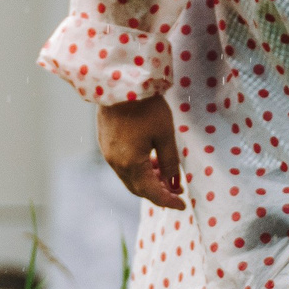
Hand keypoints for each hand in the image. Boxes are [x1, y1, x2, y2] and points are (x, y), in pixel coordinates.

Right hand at [98, 95, 184, 209]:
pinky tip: (150, 160)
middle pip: (138, 188)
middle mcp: (115, 163)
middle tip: (177, 190)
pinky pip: (122, 166)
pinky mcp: (105, 144)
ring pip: (129, 178)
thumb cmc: (146, 108)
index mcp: (130, 164)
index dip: (168, 201)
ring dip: (147, 180)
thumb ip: (170, 162)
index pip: (152, 192)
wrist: (120, 84)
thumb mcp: (165, 135)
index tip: (182, 205)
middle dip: (158, 192)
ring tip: (166, 174)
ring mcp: (108, 154)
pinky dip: (137, 169)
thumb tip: (175, 184)